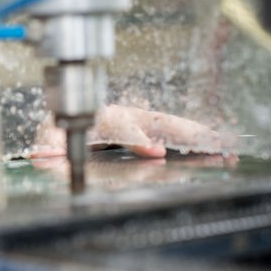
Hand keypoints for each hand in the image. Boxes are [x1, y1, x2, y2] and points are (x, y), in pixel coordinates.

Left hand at [31, 105, 234, 158]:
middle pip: (159, 120)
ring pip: (172, 125)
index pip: (124, 125)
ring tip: (225, 146)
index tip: (156, 151)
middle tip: (209, 143)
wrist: (63, 121)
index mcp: (102, 116)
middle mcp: (125, 114)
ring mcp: (140, 120)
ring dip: (199, 135)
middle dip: (184, 131)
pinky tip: (218, 148)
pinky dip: (197, 140)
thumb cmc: (59, 130)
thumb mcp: (49, 139)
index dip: (140, 137)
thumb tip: (45, 155)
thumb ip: (48, 147)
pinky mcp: (149, 129)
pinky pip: (175, 133)